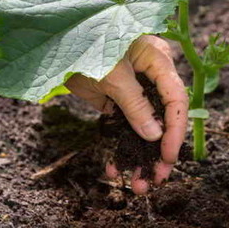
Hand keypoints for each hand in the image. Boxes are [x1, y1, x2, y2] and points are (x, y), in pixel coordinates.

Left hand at [64, 35, 187, 194]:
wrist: (52, 43)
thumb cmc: (86, 43)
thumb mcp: (112, 74)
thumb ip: (135, 104)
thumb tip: (155, 136)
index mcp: (158, 61)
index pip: (176, 99)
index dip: (175, 129)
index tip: (168, 157)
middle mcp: (150, 76)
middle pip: (164, 117)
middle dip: (159, 151)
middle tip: (156, 180)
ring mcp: (133, 90)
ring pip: (145, 127)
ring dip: (141, 156)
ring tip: (138, 186)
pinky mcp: (116, 100)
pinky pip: (123, 128)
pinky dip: (120, 148)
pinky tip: (115, 170)